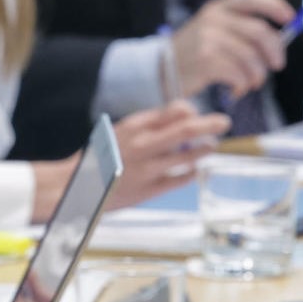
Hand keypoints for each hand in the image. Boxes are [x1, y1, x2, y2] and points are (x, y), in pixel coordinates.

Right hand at [103, 102, 230, 209]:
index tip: (197, 114)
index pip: (174, 110)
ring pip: (187, 156)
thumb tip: (182, 114)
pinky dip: (191, 173)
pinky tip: (195, 170)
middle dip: (210, 124)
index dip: (192, 111)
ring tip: (211, 146)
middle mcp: (143, 145)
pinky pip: (179, 180)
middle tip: (224, 122)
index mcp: (135, 126)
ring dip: (204, 149)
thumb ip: (149, 122)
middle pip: (186, 129)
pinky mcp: (149, 190)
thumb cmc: (102, 155)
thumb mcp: (121, 130)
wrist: (78, 186)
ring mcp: (147, 169)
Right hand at [170, 0, 296, 98]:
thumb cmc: (195, 54)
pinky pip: (239, 73)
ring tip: (253, 82)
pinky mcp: (205, 60)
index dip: (275, 5)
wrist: (161, 70)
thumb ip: (243, 31)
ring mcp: (208, 38)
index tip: (291, 19)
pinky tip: (237, 88)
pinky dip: (243, 85)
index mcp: (219, 7)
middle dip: (275, 51)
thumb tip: (280, 42)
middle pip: (259, 31)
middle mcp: (213, 19)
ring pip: (251, 57)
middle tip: (277, 65)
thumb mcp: (214, 32)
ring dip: (258, 75)